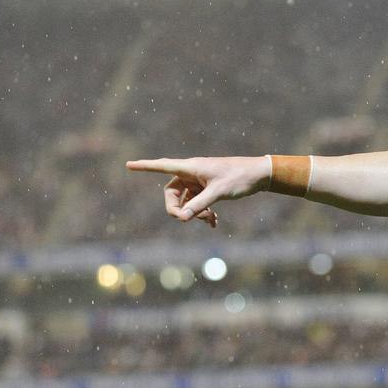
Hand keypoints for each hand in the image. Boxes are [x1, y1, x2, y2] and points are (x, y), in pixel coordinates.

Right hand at [126, 156, 270, 226]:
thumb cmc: (239, 178)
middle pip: (171, 193)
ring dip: (194, 213)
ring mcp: (199, 181)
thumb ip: (200, 205)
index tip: (128, 165)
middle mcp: (192, 172)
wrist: (259, 175)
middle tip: (189, 220)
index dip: (145, 167)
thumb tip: (183, 217)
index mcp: (191, 167)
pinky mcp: (207, 188)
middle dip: (179, 208)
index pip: (163, 166)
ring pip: (185, 201)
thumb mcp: (219, 193)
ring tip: (211, 219)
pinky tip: (214, 222)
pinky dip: (202, 213)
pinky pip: (197, 203)